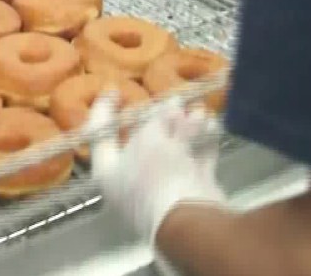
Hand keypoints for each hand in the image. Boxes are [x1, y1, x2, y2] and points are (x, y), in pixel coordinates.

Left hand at [87, 93, 225, 242]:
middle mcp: (131, 182)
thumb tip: (171, 106)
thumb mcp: (149, 139)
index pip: (99, 135)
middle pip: (142, 142)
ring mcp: (162, 190)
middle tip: (173, 100)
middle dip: (159, 119)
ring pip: (173, 151)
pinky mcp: (190, 193)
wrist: (190, 221)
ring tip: (198, 109)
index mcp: (108, 171)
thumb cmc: (155, 176)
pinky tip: (211, 125)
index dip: (103, 110)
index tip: (115, 89)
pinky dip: (202, 143)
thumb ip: (157, 120)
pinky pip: (195, 161)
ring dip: (186, 128)